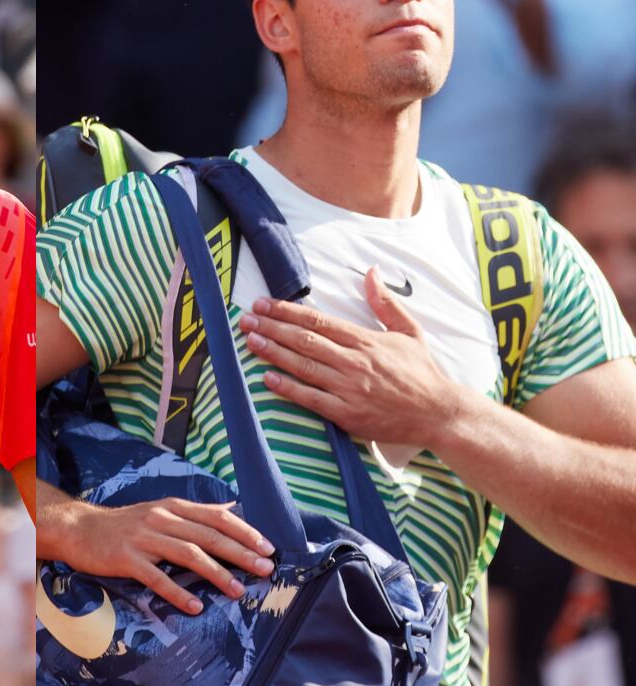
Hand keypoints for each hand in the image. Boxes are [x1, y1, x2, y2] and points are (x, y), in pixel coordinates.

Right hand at [51, 497, 276, 613]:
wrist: (80, 528)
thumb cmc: (126, 524)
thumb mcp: (162, 510)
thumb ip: (196, 512)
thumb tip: (233, 509)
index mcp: (173, 507)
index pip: (216, 516)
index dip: (244, 531)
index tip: (267, 547)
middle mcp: (161, 518)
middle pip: (207, 535)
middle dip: (240, 553)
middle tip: (264, 569)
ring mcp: (144, 537)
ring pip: (187, 554)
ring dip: (216, 573)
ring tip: (237, 591)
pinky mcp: (127, 558)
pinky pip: (156, 577)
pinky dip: (177, 592)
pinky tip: (195, 606)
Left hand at [237, 268, 463, 449]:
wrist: (440, 414)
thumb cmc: (422, 372)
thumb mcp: (409, 331)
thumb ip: (385, 302)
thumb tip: (371, 271)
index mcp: (365, 340)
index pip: (318, 320)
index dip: (287, 311)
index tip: (263, 304)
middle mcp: (353, 362)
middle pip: (304, 340)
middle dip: (272, 328)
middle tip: (246, 319)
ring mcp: (349, 389)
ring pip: (304, 366)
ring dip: (274, 352)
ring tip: (250, 341)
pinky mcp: (348, 415)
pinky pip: (311, 399)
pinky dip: (288, 388)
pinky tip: (267, 378)